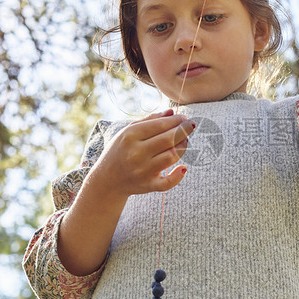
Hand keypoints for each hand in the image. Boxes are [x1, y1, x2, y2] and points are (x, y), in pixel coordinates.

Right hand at [56, 109, 194, 274]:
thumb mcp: (128, 132)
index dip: (176, 120)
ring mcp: (143, 171)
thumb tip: (172, 113)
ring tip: (186, 140)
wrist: (107, 180)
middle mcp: (136, 153)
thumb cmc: (120, 151)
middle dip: (184, 130)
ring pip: (172, 156)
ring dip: (183, 147)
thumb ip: (150, 120)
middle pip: (169, 139)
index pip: (160, 125)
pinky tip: (183, 168)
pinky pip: (167, 183)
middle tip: (190, 126)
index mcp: (130, 136)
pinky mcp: (148, 186)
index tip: (184, 118)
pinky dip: (178, 176)